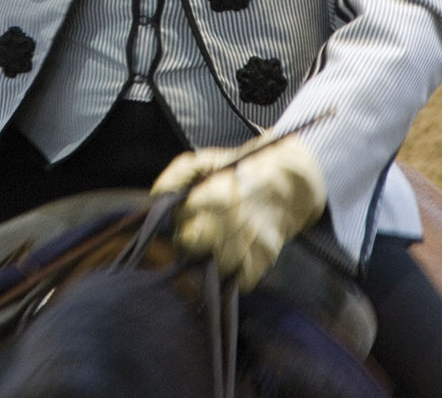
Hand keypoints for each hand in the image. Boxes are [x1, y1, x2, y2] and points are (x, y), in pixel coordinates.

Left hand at [152, 134, 325, 290]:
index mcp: (215, 193)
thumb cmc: (239, 171)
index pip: (179, 218)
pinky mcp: (262, 260)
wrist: (285, 184)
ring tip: (213, 244)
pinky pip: (237, 281)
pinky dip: (233, 274)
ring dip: (208, 260)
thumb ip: (178, 174)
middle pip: (190, 246)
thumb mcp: (207, 161)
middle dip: (187, 241)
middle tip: (194, 234)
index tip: (183, 217)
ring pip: (211, 268)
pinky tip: (232, 256)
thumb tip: (156, 196)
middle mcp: (231, 221)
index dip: (178, 220)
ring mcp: (248, 243)